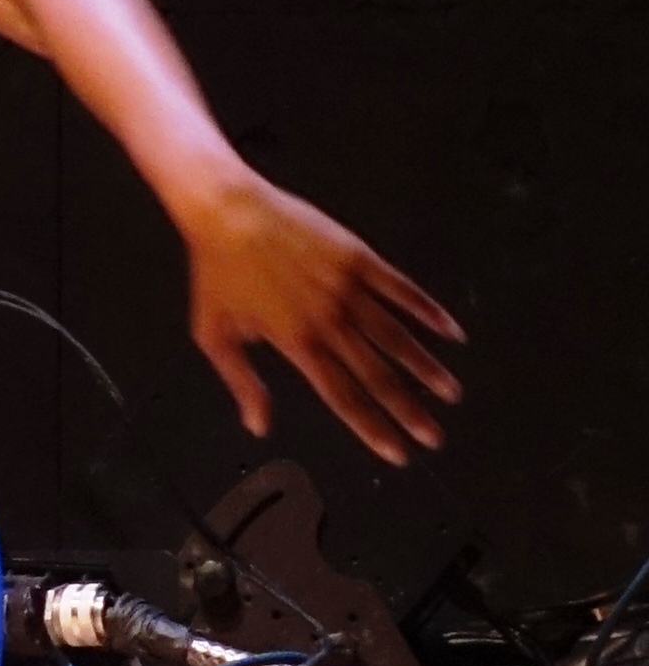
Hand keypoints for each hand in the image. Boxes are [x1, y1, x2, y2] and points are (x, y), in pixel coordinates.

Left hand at [178, 170, 463, 465]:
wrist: (227, 212)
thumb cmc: (216, 274)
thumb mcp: (213, 335)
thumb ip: (241, 382)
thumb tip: (258, 426)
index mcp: (296, 343)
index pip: (342, 397)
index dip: (372, 428)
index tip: (397, 453)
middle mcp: (329, 320)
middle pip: (378, 375)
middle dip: (409, 410)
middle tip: (434, 437)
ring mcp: (347, 288)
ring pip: (397, 336)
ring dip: (426, 367)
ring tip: (451, 394)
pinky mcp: (358, 258)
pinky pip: (402, 289)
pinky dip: (428, 312)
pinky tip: (451, 332)